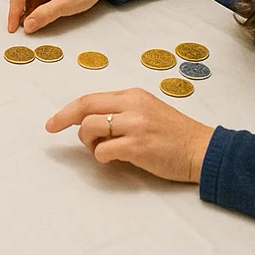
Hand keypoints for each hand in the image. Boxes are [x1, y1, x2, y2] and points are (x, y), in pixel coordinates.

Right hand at [7, 0, 121, 33]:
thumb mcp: (69, 3)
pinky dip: (34, 6)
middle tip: (22, 29)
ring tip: (40, 19)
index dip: (14, 11)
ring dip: (28, 9)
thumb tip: (27, 24)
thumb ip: (46, 14)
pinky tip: (44, 12)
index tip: (13, 28)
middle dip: (20, 10)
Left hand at [46, 88, 214, 183]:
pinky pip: (104, 150)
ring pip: (91, 127)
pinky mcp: (138, 146)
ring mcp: (135, 125)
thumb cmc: (175, 133)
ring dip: (88, 142)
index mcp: (132, 95)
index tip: (54, 121)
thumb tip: (91, 122)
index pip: (92, 98)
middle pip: (85, 106)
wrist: (202, 149)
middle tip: (52, 128)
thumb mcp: (147, 110)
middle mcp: (132, 105)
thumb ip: (122, 111)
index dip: (69, 109)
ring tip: (102, 150)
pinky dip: (102, 156)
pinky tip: (113, 159)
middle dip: (64, 118)